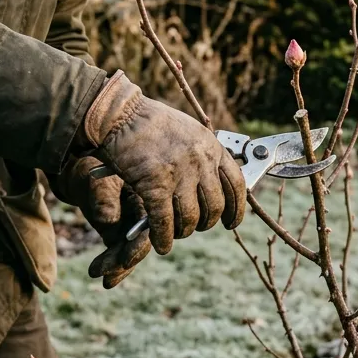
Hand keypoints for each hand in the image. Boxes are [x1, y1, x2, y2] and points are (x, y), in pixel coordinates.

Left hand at [50, 157, 149, 288]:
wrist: (78, 172)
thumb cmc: (89, 170)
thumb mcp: (94, 179)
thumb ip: (103, 197)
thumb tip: (109, 220)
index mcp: (146, 196)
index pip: (149, 224)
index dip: (139, 244)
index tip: (125, 260)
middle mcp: (144, 211)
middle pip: (143, 241)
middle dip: (125, 260)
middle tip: (105, 273)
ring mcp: (134, 223)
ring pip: (132, 250)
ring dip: (117, 267)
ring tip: (96, 273)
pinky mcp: (122, 232)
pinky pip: (122, 252)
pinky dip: (114, 266)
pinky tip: (104, 279)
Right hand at [80, 71, 246, 254]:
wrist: (120, 114)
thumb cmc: (149, 122)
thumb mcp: (188, 132)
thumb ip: (203, 155)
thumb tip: (213, 183)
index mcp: (212, 146)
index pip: (236, 185)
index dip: (236, 209)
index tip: (231, 222)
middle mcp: (201, 160)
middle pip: (215, 207)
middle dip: (205, 222)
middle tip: (194, 226)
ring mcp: (180, 173)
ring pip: (191, 218)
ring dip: (183, 231)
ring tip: (174, 233)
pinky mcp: (155, 185)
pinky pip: (164, 222)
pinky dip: (163, 238)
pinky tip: (160, 243)